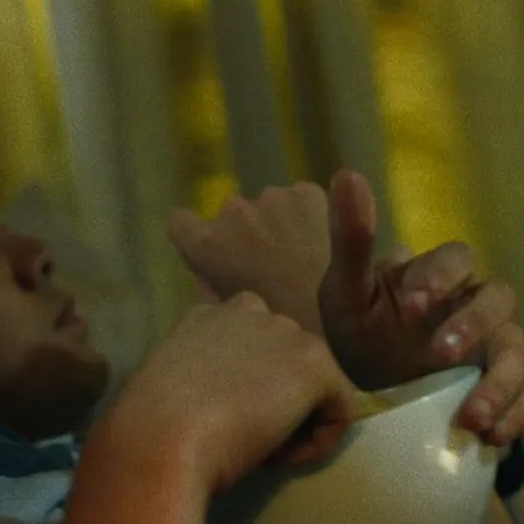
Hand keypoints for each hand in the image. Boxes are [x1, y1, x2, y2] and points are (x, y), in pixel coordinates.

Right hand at [99, 292, 358, 493]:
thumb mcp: (170, 388)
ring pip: (315, 388)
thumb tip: (218, 402)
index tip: (223, 422)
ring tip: (256, 450)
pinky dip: (315, 445)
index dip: (246, 389)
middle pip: (287, 362)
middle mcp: (250, 309)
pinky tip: (275, 457)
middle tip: (243, 438)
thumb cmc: (150, 429)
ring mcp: (286, 332)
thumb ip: (199, 377)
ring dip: (295, 423)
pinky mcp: (315, 363)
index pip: (251, 345)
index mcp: (208, 314)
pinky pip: (339, 413)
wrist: (160, 440)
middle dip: (276, 400)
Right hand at [167, 183, 330, 333]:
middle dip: (245, 233)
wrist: (345, 321)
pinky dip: (308, 217)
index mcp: (207, 245)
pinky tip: (322, 247)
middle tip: (270, 266)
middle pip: (230, 216)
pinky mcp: (308, 193)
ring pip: (268, 206)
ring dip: (278, 224)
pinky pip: (300, 199)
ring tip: (301, 259)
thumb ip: (211, 286)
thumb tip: (207, 271)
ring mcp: (273, 198)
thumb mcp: (232, 317)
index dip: (195, 237)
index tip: (214, 253)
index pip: (179, 223)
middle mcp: (233, 212)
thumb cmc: (281, 329)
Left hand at [320, 170, 523, 444]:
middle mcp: (476, 305)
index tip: (411, 304)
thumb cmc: (357, 331)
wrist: (365, 393)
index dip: (439, 276)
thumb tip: (346, 172)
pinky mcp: (505, 390)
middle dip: (473, 325)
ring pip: (520, 352)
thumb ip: (351, 239)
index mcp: (440, 275)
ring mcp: (495, 348)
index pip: (457, 259)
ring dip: (500, 383)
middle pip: (500, 300)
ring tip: (469, 417)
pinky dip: (515, 415)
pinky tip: (488, 437)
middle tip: (440, 352)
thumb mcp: (346, 291)